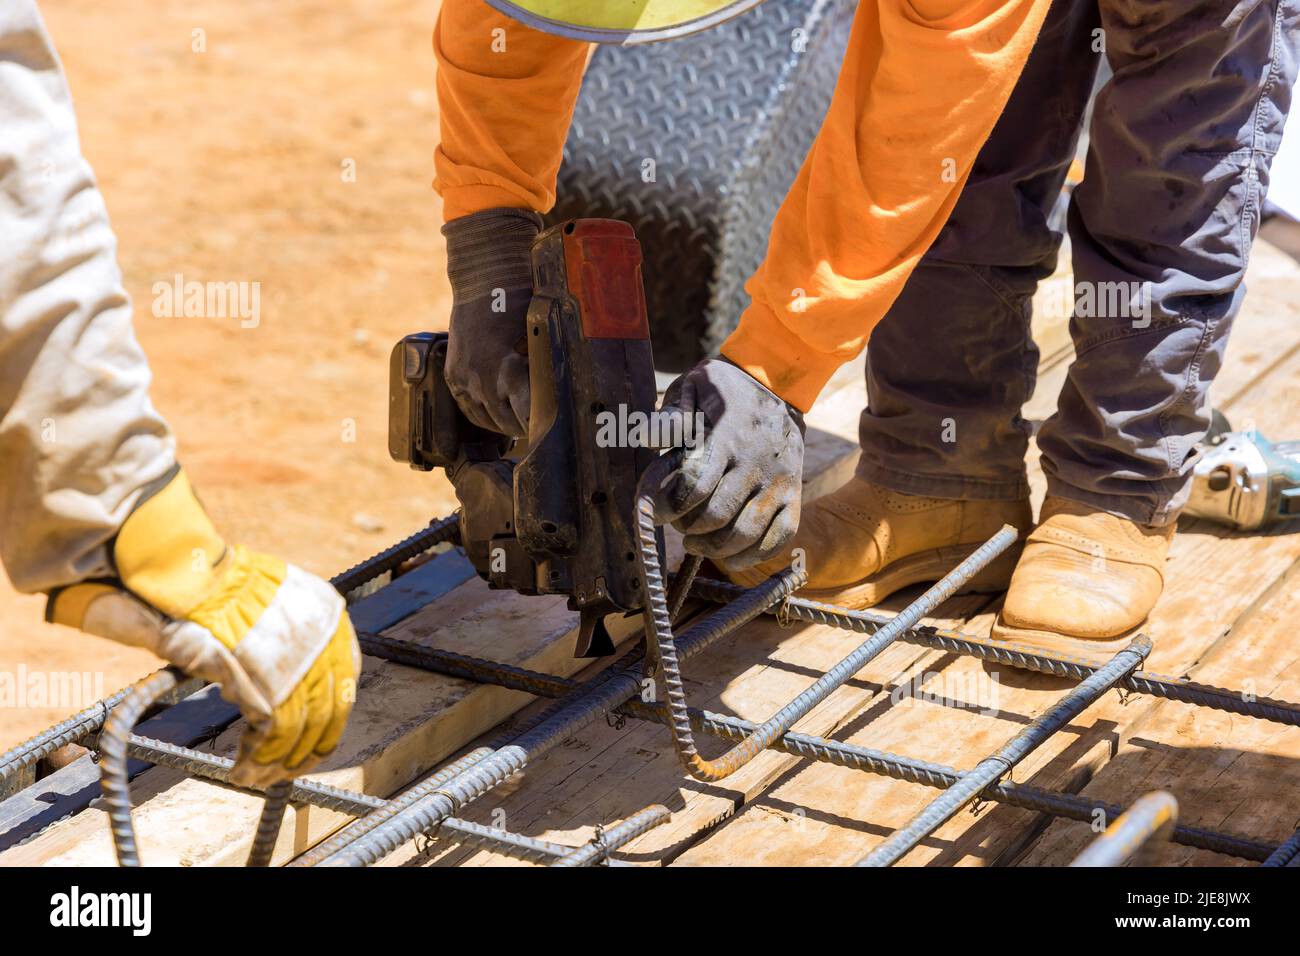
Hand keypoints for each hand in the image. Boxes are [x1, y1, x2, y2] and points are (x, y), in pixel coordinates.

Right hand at [49, 470, 359, 787]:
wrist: (188, 578)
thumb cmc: (220, 595)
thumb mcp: (277, 610)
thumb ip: (297, 642)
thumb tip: (303, 691)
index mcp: (330, 616)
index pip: (344, 681)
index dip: (328, 720)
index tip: (312, 744)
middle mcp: (323, 637)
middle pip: (329, 710)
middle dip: (305, 750)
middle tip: (284, 772)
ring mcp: (295, 659)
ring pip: (300, 728)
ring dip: (276, 763)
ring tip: (255, 777)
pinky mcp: (262, 679)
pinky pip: (270, 733)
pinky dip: (256, 759)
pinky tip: (241, 769)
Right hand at [442, 207, 542, 437]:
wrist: (483, 277)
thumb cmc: (519, 302)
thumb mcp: (539, 337)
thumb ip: (543, 369)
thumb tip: (557, 394)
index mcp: (506, 372)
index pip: (527, 415)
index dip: (541, 424)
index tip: (553, 430)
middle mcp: (481, 380)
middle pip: (506, 422)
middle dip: (524, 426)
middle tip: (542, 430)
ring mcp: (463, 379)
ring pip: (485, 419)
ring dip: (503, 423)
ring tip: (520, 425)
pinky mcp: (452, 374)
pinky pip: (467, 407)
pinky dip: (482, 414)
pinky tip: (497, 415)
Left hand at [654, 359, 803, 567]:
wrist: (776, 386)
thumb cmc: (724, 392)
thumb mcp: (694, 389)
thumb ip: (672, 416)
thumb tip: (645, 436)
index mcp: (728, 437)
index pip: (695, 484)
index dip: (668, 506)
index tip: (653, 512)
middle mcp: (756, 463)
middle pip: (718, 515)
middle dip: (689, 529)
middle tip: (676, 527)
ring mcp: (779, 482)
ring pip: (746, 532)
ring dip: (715, 548)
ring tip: (696, 544)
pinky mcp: (794, 495)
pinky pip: (780, 537)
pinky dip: (753, 555)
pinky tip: (730, 557)